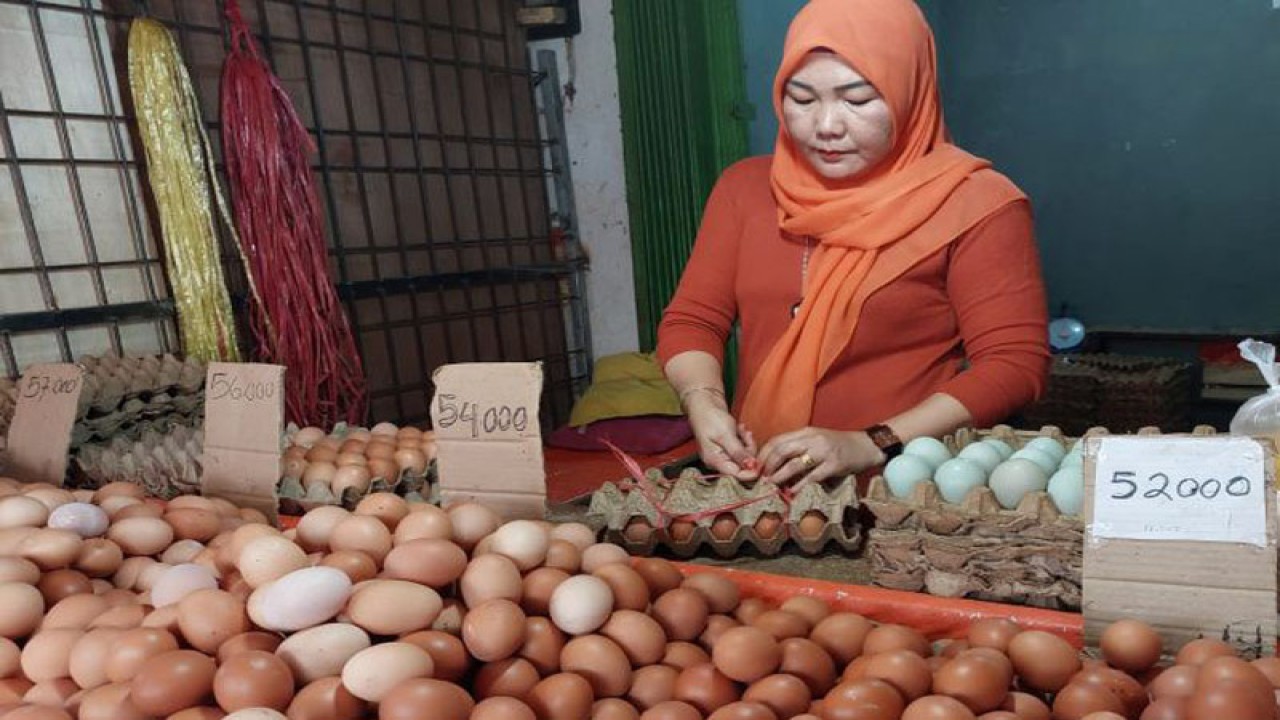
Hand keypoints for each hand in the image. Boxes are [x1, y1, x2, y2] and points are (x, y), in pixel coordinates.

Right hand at [684, 391, 758, 479]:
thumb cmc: (710, 417)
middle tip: (747, 434)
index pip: (736, 475)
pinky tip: (740, 429)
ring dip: (747, 443)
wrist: (704, 403)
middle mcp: (719, 461)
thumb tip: (751, 467)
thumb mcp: (726, 434)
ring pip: (744, 457)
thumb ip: (738, 452)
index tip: (760, 461)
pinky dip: (744, 440)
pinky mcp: (728, 449)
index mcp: (715, 461)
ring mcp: (723, 455)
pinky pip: (742, 450)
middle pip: (742, 466)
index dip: (751, 471)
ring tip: (742, 429)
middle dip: (749, 451)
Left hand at [757, 427, 884, 488]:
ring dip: (779, 477)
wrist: (866, 446)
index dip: (763, 455)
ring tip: (772, 486)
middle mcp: (812, 439)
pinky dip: (799, 486)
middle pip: (781, 450)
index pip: (777, 440)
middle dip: (768, 466)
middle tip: (761, 479)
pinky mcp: (834, 465)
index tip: (756, 468)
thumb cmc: (838, 445)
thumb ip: (798, 447)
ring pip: (794, 464)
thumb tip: (774, 463)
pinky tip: (792, 492)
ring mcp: (823, 451)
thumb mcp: (816, 440)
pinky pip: (812, 477)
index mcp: (805, 432)